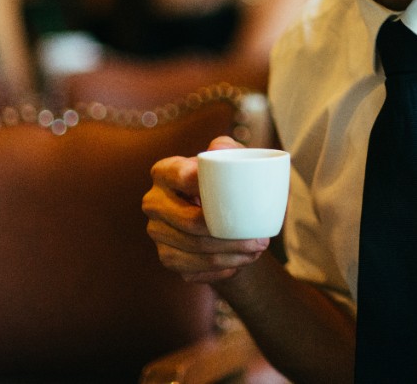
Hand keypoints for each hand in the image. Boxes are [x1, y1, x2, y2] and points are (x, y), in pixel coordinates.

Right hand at [142, 136, 270, 282]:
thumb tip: (219, 147)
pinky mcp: (166, 257)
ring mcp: (157, 232)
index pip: (181, 177)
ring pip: (195, 249)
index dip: (204, 186)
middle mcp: (153, 202)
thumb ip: (230, 148)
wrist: (220, 213)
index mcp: (164, 171)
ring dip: (230, 255)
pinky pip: (194, 269)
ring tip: (257, 252)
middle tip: (263, 240)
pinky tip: (240, 263)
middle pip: (190, 222)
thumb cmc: (227, 181)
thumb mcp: (232, 160)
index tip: (238, 196)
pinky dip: (220, 268)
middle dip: (230, 236)